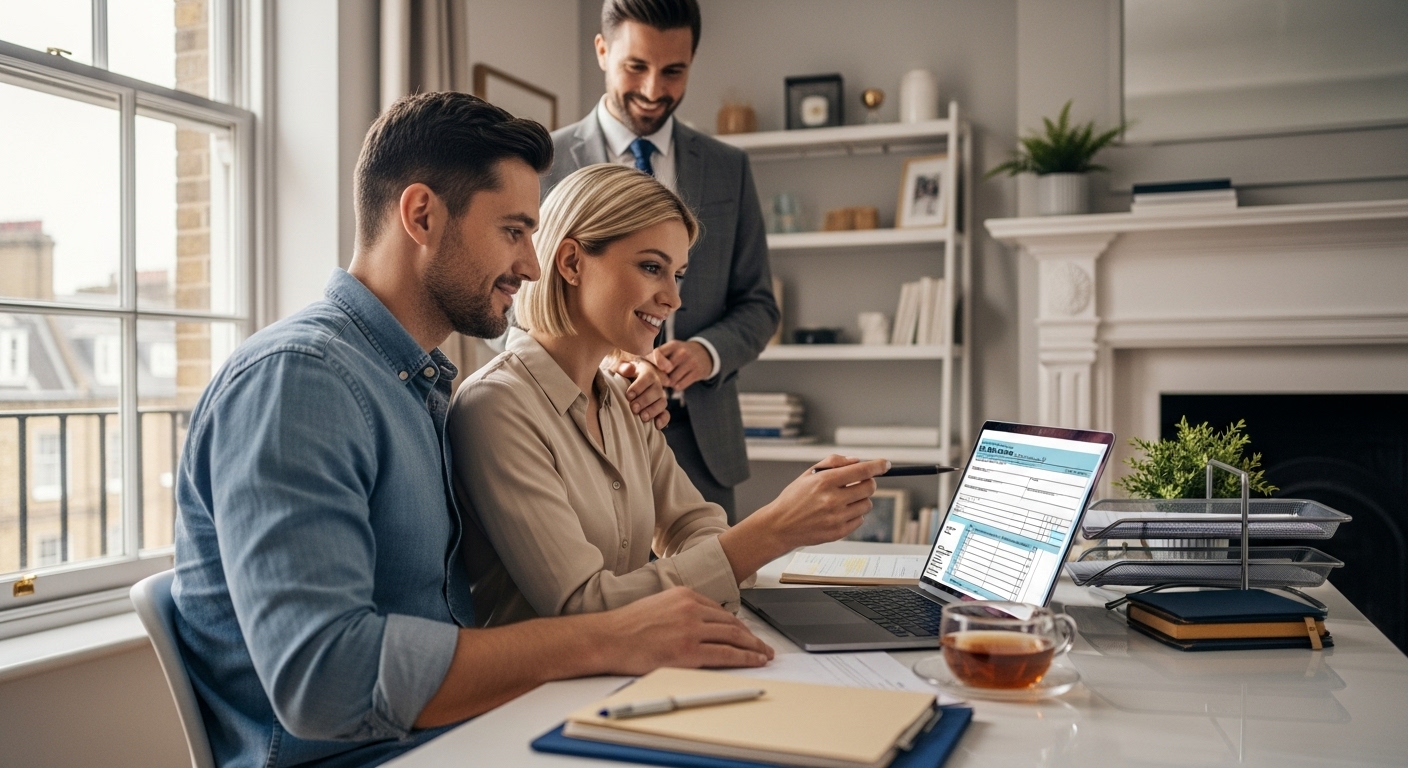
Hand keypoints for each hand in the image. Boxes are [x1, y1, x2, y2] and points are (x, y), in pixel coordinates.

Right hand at [596, 587, 772, 673]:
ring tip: (764, 655)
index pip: (720, 611)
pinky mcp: (688, 650)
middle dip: (751, 636)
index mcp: (684, 595)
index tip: (747, 633)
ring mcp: (691, 629)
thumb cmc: (626, 627)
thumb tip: (698, 624)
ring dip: (753, 648)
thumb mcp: (658, 605)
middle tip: (764, 647)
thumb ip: (680, 611)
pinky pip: (725, 654)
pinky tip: (754, 661)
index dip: (738, 625)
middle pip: (732, 623)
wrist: (607, 638)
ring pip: (734, 637)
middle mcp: (691, 608)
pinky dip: (744, 658)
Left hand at [613, 359, 669, 427]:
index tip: (628, 396)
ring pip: (662, 402)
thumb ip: (622, 367)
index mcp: (646, 371)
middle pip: (656, 390)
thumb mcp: (618, 368)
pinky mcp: (659, 409)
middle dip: (645, 400)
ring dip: (653, 410)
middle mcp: (655, 383)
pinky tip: (657, 426)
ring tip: (642, 418)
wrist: (620, 386)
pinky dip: (663, 420)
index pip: (648, 376)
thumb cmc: (618, 376)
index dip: (639, 386)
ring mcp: (659, 397)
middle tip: (634, 408)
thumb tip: (629, 368)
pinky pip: (666, 414)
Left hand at [646, 340, 713, 391]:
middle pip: (664, 371)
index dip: (652, 364)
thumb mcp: (671, 349)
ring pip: (672, 380)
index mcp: (673, 345)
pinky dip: (677, 386)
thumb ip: (657, 356)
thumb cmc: (681, 353)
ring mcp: (691, 362)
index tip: (652, 370)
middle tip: (661, 376)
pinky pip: (680, 385)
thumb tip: (638, 368)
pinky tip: (678, 382)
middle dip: (660, 376)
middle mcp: (682, 352)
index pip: (657, 354)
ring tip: (670, 379)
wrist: (705, 353)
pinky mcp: (698, 373)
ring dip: (669, 383)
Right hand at [734, 455, 889, 556]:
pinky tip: (838, 514)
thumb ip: (833, 463)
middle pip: (870, 488)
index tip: (885, 464)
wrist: (780, 526)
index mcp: (825, 481)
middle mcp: (832, 499)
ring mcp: (836, 518)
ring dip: (860, 500)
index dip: (878, 466)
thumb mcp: (808, 474)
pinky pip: (860, 520)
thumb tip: (857, 461)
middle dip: (868, 483)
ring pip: (866, 505)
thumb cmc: (794, 498)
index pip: (862, 470)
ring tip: (843, 501)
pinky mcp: (838, 533)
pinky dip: (854, 515)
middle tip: (858, 483)